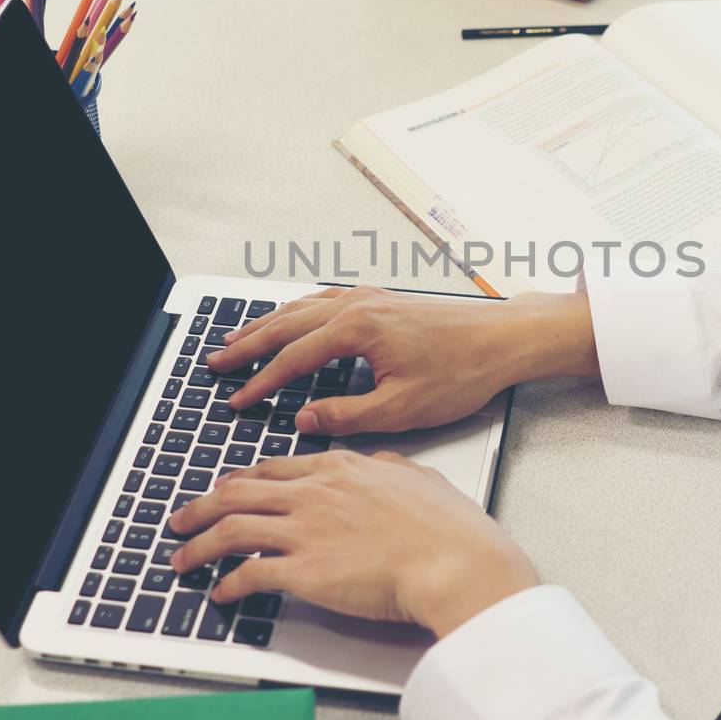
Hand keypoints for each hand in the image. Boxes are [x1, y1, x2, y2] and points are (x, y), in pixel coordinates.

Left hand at [167, 451, 538, 636]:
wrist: (454, 561)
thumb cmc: (449, 528)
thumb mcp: (421, 477)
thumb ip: (394, 468)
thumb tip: (385, 464)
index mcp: (341, 468)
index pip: (275, 468)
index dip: (243, 480)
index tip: (227, 489)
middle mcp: (314, 493)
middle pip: (238, 492)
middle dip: (201, 507)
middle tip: (182, 518)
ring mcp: (304, 530)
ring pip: (229, 529)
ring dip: (197, 545)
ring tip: (181, 559)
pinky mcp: (302, 571)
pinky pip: (247, 574)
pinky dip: (225, 584)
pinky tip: (218, 593)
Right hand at [206, 285, 598, 435]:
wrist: (505, 338)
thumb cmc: (463, 371)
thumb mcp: (402, 408)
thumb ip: (346, 416)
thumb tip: (305, 422)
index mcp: (357, 328)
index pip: (293, 359)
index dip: (260, 383)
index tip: (235, 399)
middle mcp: (357, 304)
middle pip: (286, 324)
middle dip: (247, 346)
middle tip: (215, 363)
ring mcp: (369, 297)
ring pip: (302, 308)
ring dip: (267, 325)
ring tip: (238, 341)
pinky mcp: (383, 300)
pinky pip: (324, 301)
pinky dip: (297, 312)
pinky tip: (291, 319)